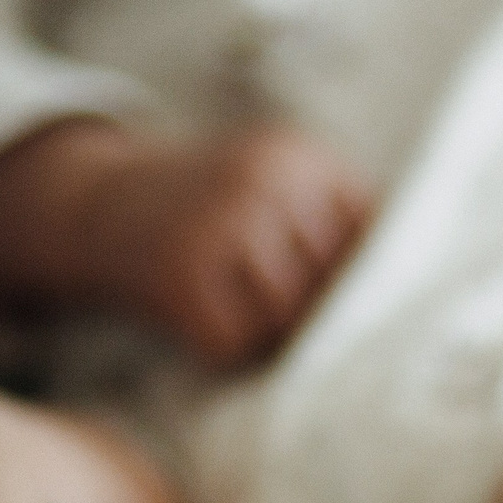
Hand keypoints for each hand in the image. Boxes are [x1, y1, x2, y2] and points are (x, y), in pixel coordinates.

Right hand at [84, 125, 374, 366]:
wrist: (100, 201)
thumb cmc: (213, 211)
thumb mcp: (278, 186)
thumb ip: (339, 224)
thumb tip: (402, 305)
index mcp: (301, 155)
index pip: (368, 242)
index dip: (355, 283)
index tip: (330, 299)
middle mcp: (263, 181)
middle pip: (330, 286)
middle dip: (309, 311)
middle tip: (268, 309)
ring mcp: (219, 225)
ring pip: (286, 320)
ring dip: (266, 334)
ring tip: (236, 312)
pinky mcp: (178, 275)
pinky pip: (232, 343)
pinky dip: (220, 347)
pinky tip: (200, 320)